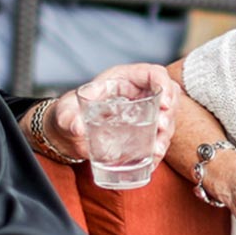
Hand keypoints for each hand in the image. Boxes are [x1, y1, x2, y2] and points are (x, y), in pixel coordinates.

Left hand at [48, 63, 177, 165]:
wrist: (69, 135)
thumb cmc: (69, 114)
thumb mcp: (66, 113)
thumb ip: (69, 118)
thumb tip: (76, 127)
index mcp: (123, 79)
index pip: (153, 73)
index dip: (163, 84)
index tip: (164, 103)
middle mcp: (137, 94)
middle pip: (168, 96)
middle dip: (169, 112)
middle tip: (161, 128)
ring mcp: (143, 113)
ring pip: (166, 119)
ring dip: (165, 135)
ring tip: (156, 150)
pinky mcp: (143, 132)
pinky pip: (158, 139)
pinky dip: (158, 151)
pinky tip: (152, 161)